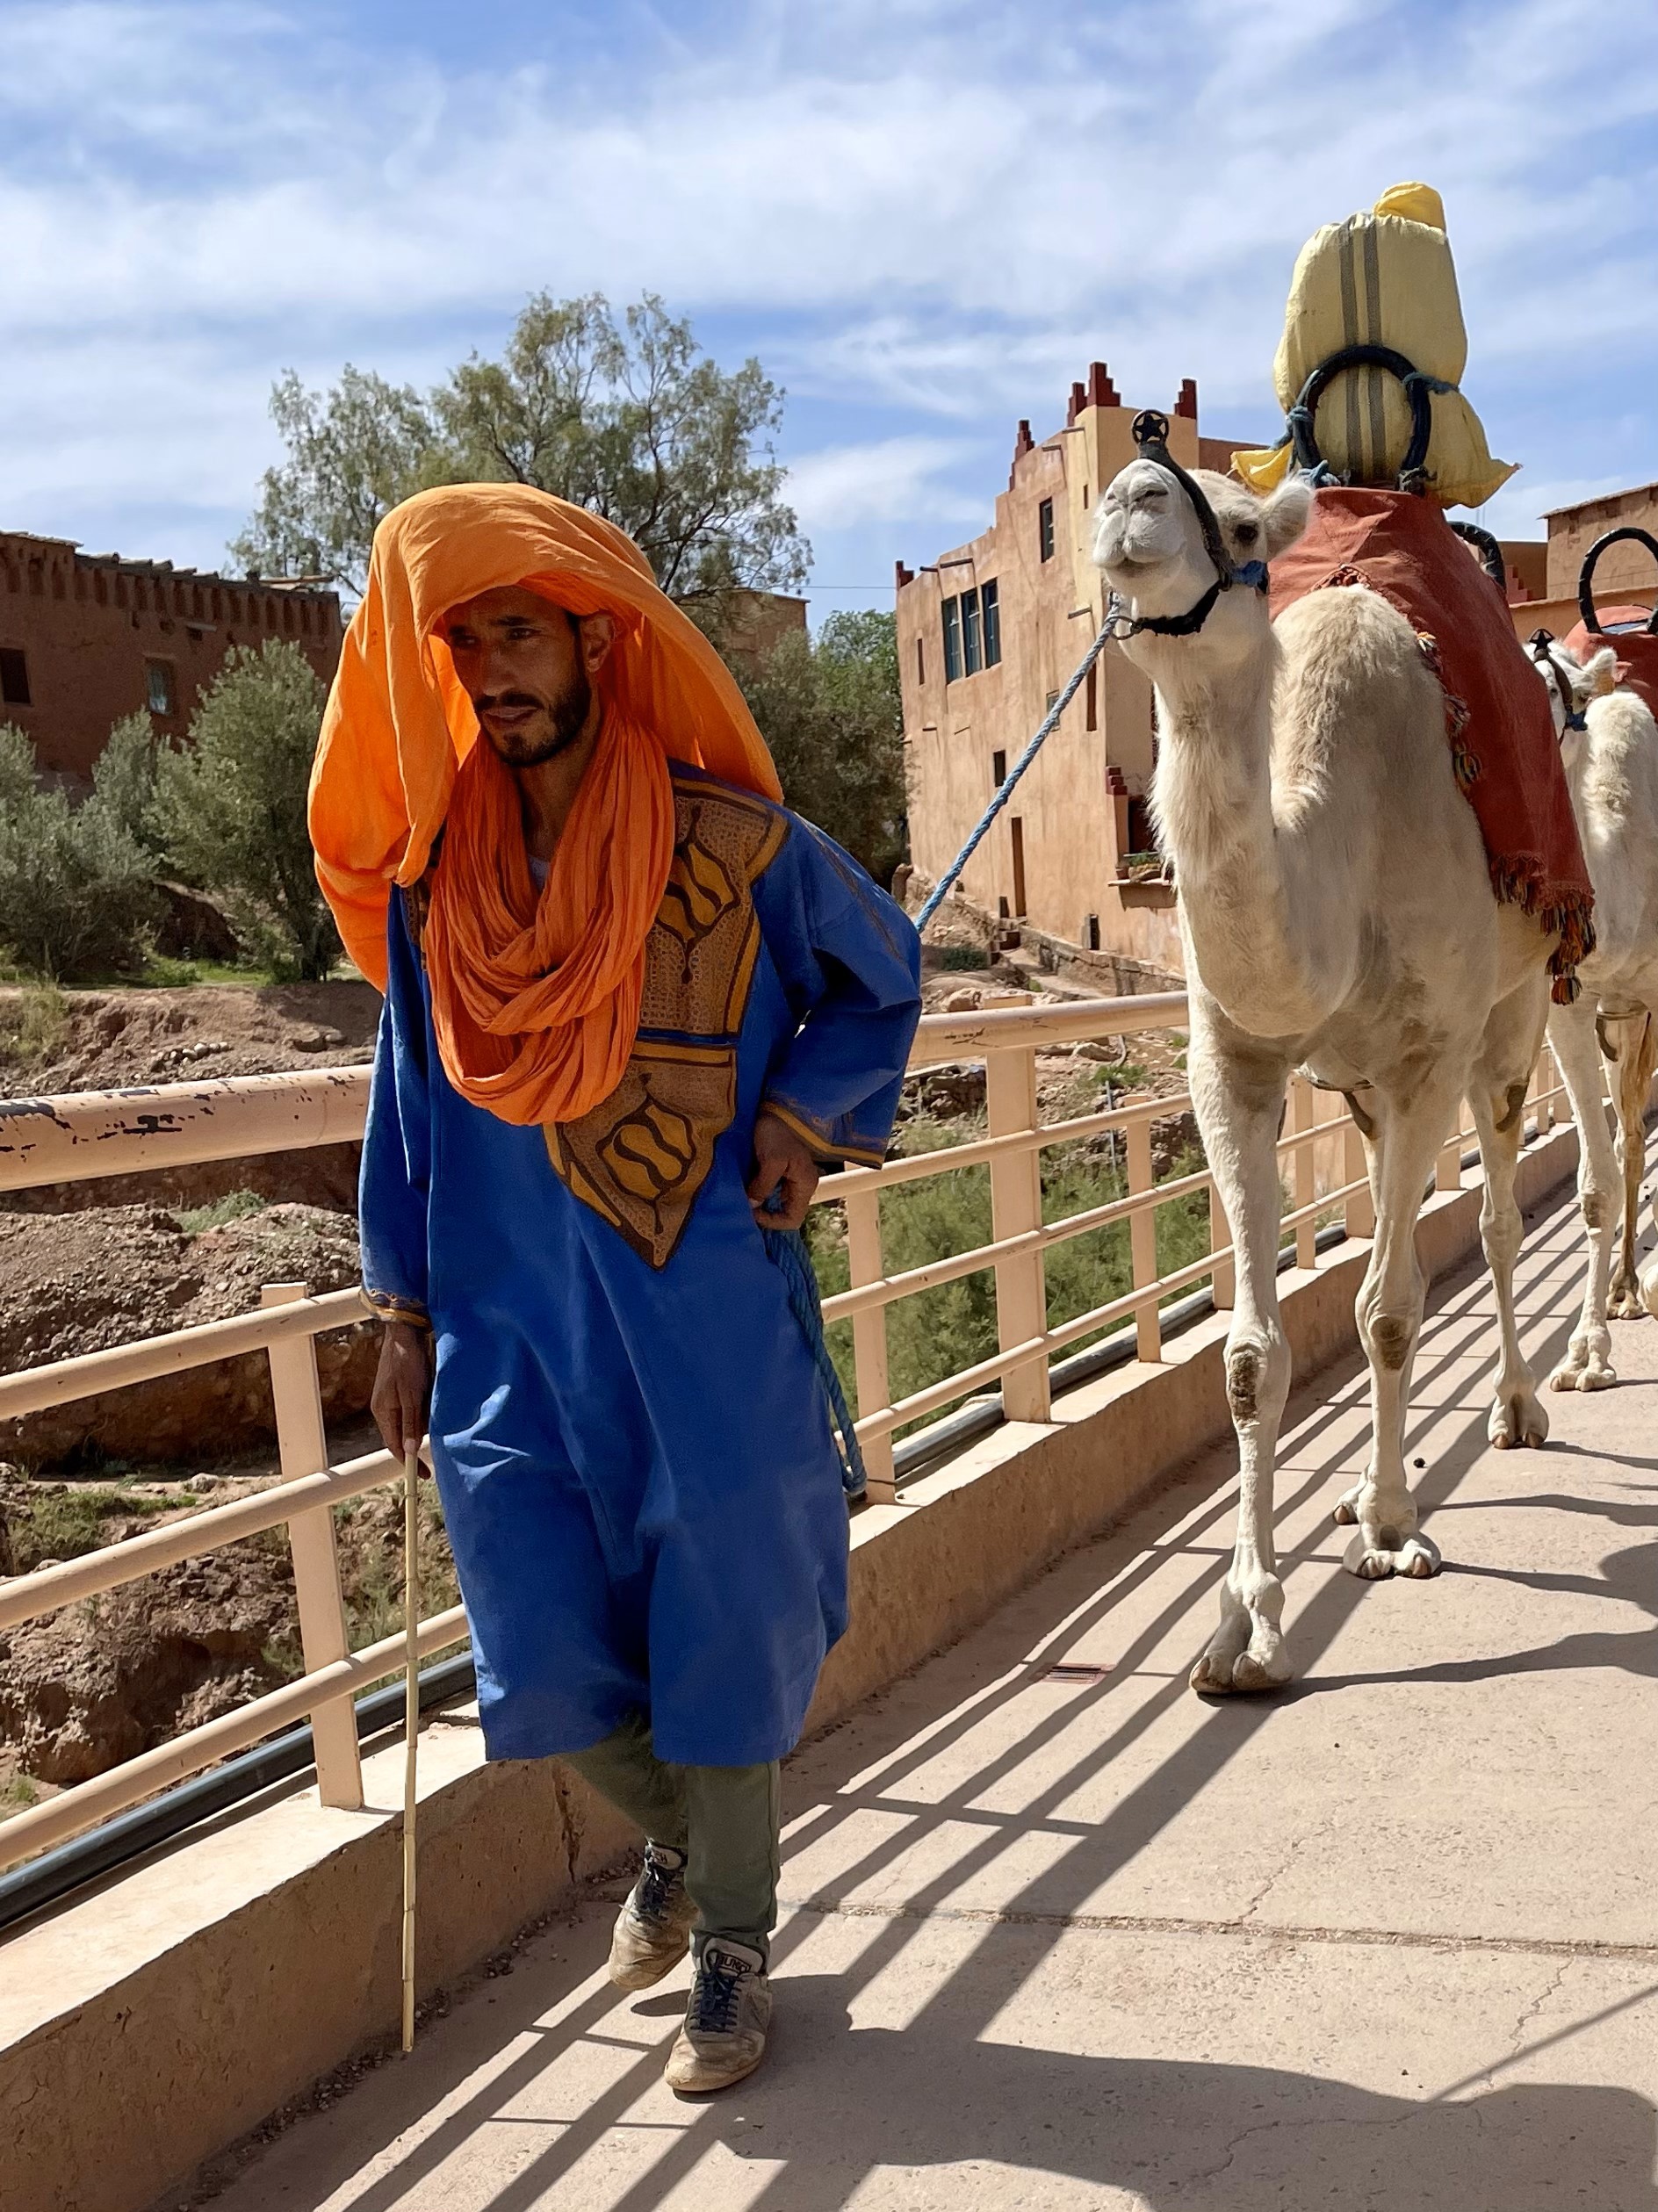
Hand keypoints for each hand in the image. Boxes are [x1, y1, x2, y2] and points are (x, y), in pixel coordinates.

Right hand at [372, 1319, 432, 1462]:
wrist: (406, 1332)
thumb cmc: (408, 1362)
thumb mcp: (412, 1395)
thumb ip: (411, 1423)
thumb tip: (409, 1451)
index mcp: (383, 1412)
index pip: (395, 1446)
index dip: (409, 1463)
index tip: (424, 1475)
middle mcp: (385, 1409)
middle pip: (402, 1436)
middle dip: (419, 1444)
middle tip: (438, 1453)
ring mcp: (393, 1399)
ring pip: (411, 1423)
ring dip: (424, 1426)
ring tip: (439, 1425)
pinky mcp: (402, 1390)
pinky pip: (415, 1410)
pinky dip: (426, 1413)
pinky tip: (435, 1408)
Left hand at [747, 1110, 820, 1231]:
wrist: (776, 1109)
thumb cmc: (778, 1132)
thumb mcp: (771, 1161)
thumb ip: (763, 1185)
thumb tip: (752, 1204)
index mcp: (805, 1185)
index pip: (793, 1219)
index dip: (772, 1221)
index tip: (753, 1210)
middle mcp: (800, 1185)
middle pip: (784, 1212)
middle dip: (764, 1212)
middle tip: (745, 1205)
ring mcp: (791, 1179)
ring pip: (775, 1202)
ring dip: (760, 1202)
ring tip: (744, 1196)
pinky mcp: (780, 1171)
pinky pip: (770, 1189)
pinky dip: (758, 1191)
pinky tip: (747, 1186)